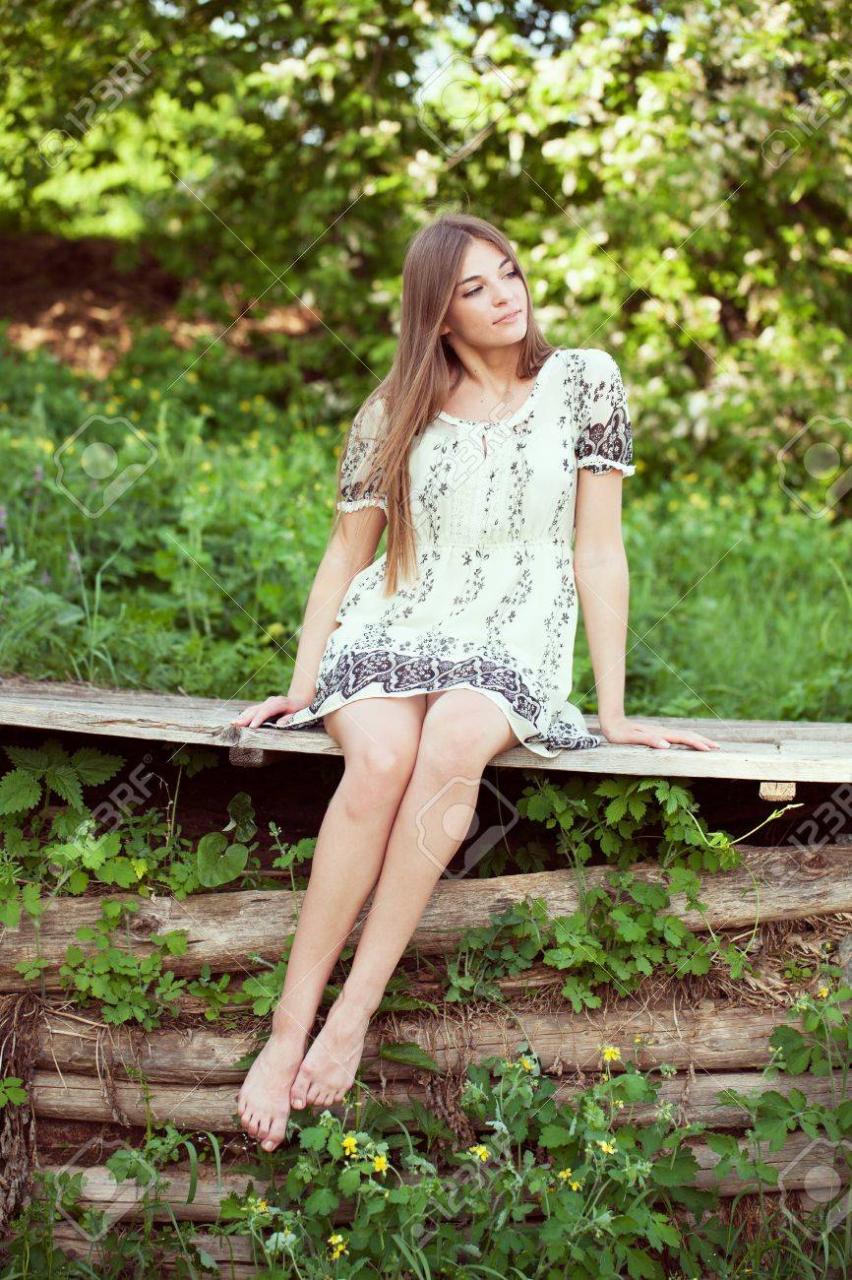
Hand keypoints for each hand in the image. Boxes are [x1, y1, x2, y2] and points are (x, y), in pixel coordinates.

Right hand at [230, 692, 314, 729]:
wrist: (301, 700)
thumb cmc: (302, 710)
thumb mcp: (301, 714)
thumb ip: (290, 718)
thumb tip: (280, 724)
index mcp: (282, 703)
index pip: (267, 710)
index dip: (259, 718)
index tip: (252, 727)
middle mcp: (272, 701)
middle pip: (257, 709)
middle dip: (246, 717)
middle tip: (236, 725)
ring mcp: (267, 702)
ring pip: (253, 709)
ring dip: (243, 716)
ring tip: (233, 724)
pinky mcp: (264, 705)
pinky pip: (253, 710)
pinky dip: (245, 715)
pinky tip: (238, 721)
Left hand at [598, 715, 720, 750]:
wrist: (612, 722)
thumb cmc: (620, 734)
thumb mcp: (632, 739)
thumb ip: (648, 741)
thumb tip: (666, 745)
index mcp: (660, 734)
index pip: (683, 739)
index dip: (697, 743)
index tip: (710, 749)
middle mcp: (663, 732)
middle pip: (687, 735)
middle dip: (703, 741)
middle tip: (718, 747)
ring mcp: (661, 732)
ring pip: (683, 735)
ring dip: (697, 739)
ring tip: (709, 745)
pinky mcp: (658, 734)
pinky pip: (677, 737)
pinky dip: (687, 739)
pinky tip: (689, 743)